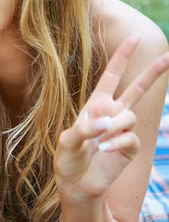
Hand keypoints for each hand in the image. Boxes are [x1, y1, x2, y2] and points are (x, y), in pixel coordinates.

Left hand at [55, 34, 168, 202]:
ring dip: (115, 126)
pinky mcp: (130, 147)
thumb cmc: (67, 159)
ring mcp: (123, 130)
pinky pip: (130, 137)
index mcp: (96, 104)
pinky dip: (117, 142)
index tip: (135, 38)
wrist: (76, 184)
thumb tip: (108, 122)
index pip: (112, 76)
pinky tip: (104, 149)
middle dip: (153, 72)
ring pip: (130, 116)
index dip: (122, 57)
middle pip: (137, 88)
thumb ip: (84, 129)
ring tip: (99, 141)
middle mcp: (112, 113)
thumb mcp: (67, 140)